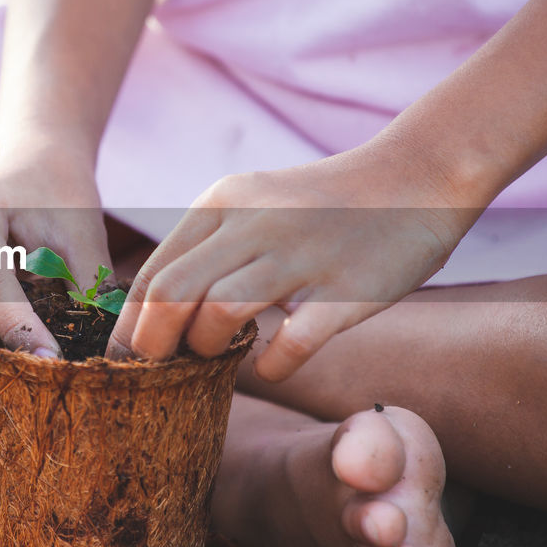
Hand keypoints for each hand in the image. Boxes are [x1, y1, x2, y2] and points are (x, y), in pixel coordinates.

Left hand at [106, 144, 479, 379]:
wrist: (417, 175)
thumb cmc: (323, 206)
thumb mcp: (253, 203)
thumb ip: (208, 247)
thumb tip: (156, 314)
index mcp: (222, 202)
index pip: (152, 274)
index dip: (130, 327)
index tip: (128, 362)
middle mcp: (253, 222)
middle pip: (171, 295)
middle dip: (154, 346)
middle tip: (161, 372)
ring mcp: (301, 253)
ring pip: (219, 313)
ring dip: (208, 350)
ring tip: (218, 358)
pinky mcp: (347, 287)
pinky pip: (293, 342)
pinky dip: (273, 366)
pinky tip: (273, 365)